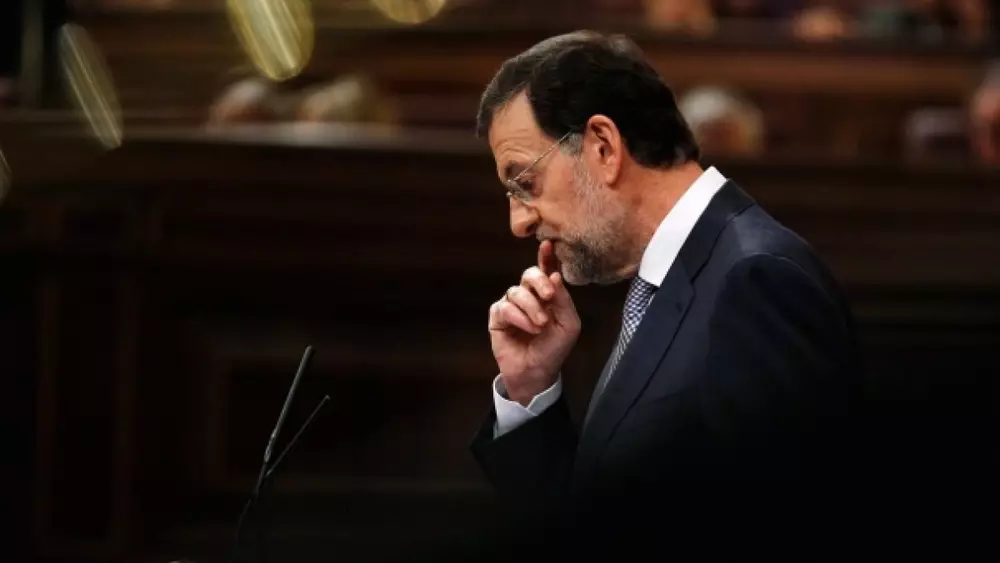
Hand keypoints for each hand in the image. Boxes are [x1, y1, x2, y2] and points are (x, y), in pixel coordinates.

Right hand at [488, 240, 580, 404]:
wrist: (537, 372)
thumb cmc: (554, 348)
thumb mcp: (568, 324)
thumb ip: (563, 299)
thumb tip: (554, 274)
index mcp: (547, 295)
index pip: (546, 270)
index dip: (546, 256)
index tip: (548, 245)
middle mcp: (529, 296)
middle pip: (529, 274)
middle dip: (539, 281)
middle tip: (549, 296)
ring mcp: (512, 305)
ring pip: (517, 292)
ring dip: (532, 308)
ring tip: (541, 325)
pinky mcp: (498, 317)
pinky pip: (505, 307)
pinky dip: (519, 317)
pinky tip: (528, 328)